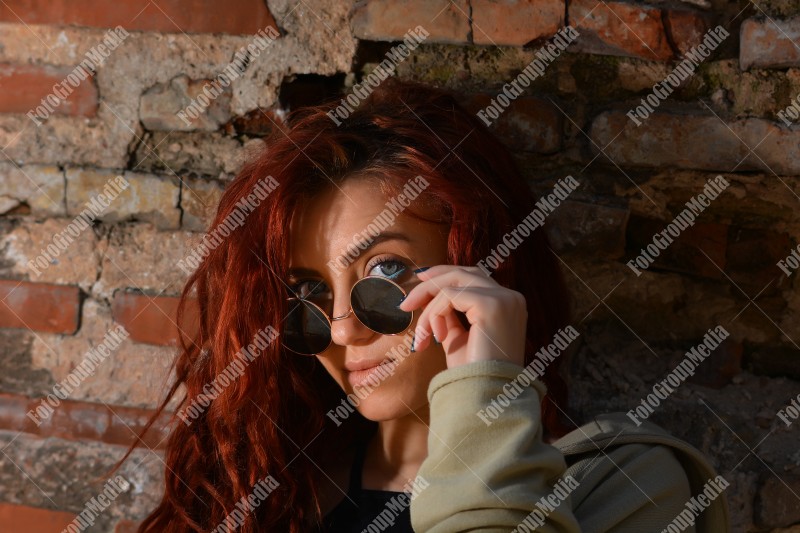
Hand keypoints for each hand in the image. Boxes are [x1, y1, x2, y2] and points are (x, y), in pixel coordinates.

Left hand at [397, 265, 527, 368]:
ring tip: (421, 335)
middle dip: (430, 283)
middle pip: (463, 272)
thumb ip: (450, 316)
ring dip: (428, 307)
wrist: (485, 397)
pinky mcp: (491, 305)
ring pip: (453, 282)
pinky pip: (449, 296)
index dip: (444, 276)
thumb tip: (432, 298)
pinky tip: (436, 338)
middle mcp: (511, 298)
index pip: (473, 277)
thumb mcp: (459, 338)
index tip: (419, 282)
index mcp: (508, 304)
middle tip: (405, 303)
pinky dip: (434, 315)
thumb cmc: (474, 374)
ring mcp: (504, 299)